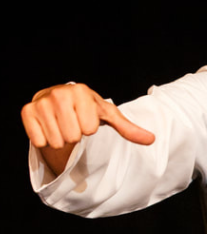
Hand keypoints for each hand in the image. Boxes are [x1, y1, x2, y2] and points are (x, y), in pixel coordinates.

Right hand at [22, 83, 154, 174]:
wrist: (58, 98)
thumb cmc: (87, 108)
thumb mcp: (108, 116)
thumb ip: (128, 128)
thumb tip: (152, 140)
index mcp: (82, 92)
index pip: (90, 129)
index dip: (90, 128)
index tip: (87, 118)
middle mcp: (59, 94)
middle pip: (73, 137)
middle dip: (76, 134)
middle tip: (73, 123)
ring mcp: (41, 103)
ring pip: (57, 141)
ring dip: (61, 138)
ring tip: (62, 124)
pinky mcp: (27, 112)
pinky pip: (39, 141)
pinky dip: (45, 139)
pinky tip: (49, 126)